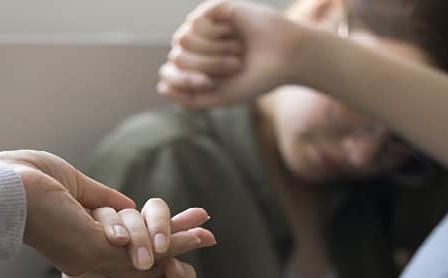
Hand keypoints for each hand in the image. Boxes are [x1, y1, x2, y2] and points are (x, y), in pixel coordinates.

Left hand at [0, 150, 214, 277]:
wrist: (0, 186)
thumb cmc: (22, 178)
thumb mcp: (74, 186)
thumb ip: (103, 200)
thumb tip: (128, 205)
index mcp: (77, 237)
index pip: (123, 240)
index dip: (151, 233)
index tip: (177, 225)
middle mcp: (84, 252)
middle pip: (139, 252)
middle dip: (173, 242)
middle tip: (204, 236)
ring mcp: (90, 254)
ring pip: (144, 253)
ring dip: (179, 242)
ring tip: (206, 237)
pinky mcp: (94, 249)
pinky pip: (141, 249)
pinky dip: (170, 243)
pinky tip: (190, 237)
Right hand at [93, 206, 215, 277]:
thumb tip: (178, 264)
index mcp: (159, 239)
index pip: (173, 223)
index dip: (186, 222)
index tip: (201, 226)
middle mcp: (137, 230)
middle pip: (149, 210)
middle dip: (159, 226)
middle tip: (162, 249)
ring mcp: (110, 232)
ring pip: (120, 214)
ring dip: (132, 231)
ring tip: (140, 257)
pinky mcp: (85, 237)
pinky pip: (91, 222)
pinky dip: (104, 229)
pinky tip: (114, 241)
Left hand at [158, 0, 305, 107]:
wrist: (286, 57)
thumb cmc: (257, 79)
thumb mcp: (221, 97)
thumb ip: (190, 99)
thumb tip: (161, 86)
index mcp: (199, 67)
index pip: (170, 72)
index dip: (184, 80)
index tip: (208, 83)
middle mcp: (200, 45)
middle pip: (176, 57)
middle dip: (204, 66)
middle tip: (233, 65)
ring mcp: (207, 25)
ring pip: (183, 39)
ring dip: (211, 52)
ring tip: (236, 51)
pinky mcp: (216, 8)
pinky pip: (195, 21)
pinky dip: (214, 34)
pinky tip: (233, 34)